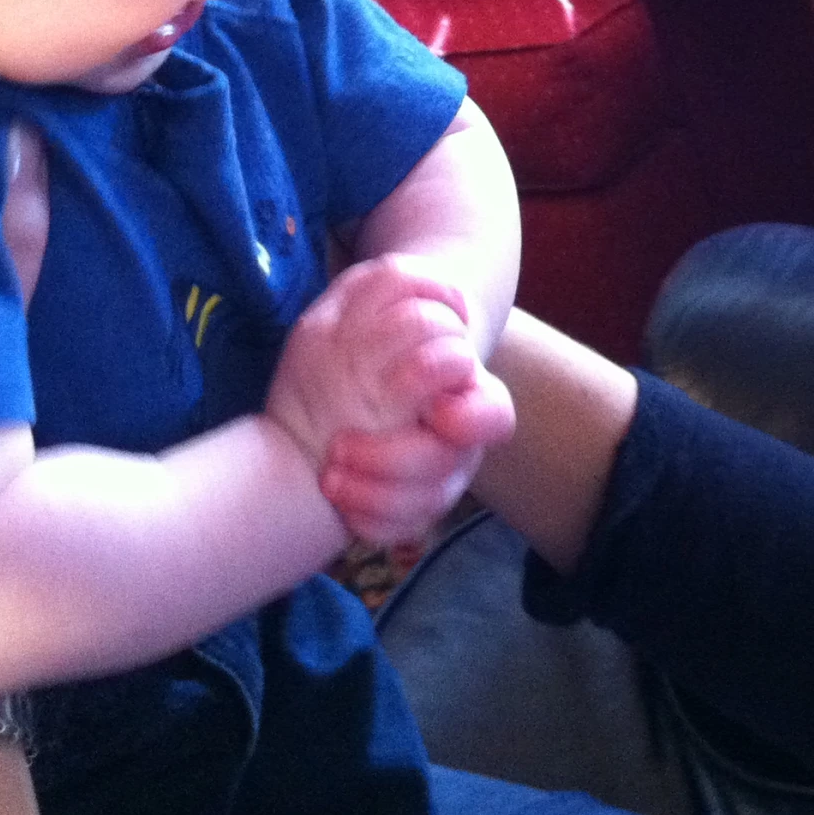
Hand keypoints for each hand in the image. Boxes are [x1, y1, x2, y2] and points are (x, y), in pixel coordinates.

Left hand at [269, 254, 513, 542]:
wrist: (322, 387)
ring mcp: (435, 477)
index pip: (491, 413)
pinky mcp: (408, 508)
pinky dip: (365, 517)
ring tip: (330, 469)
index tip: (428, 408)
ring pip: (426, 504)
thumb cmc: (354, 332)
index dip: (465, 416)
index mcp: (460, 387)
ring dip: (371, 487)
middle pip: (449, 464)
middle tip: (341, 445)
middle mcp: (456, 438)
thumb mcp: (364, 295)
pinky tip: (335, 493)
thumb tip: (448, 303)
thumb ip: (400, 285)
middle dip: (392, 457)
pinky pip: (399, 529)